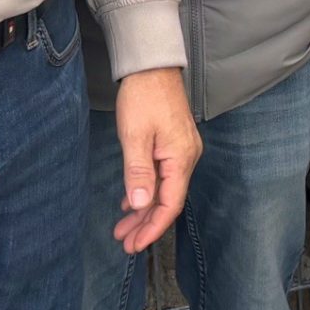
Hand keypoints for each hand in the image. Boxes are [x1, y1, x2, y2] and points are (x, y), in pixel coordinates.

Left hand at [111, 67, 201, 253]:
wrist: (152, 65)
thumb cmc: (144, 96)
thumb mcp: (135, 136)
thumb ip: (138, 172)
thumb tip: (141, 205)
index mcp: (181, 158)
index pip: (170, 204)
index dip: (153, 228)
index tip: (135, 244)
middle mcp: (186, 157)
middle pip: (168, 200)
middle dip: (146, 224)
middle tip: (124, 242)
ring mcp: (181, 150)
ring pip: (164, 189)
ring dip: (144, 209)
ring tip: (123, 228)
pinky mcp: (173, 143)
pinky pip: (162, 175)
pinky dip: (146, 191)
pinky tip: (131, 201)